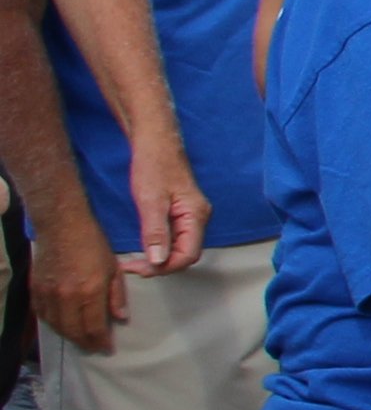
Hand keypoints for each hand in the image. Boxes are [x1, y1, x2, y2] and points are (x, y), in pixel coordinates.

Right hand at [28, 201, 121, 351]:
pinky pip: (42, 315)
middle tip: (94, 348)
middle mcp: (66, 298)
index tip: (107, 349)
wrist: (61, 226)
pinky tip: (62, 325)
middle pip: (73, 331)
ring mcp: (48, 294)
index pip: (94, 327)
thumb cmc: (93, 243)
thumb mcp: (114, 268)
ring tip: (80, 339)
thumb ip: (117, 295)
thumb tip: (120, 318)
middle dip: (85, 343)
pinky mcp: (35, 289)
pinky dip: (53, 324)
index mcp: (89, 292)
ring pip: (56, 326)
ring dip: (68, 336)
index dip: (101, 342)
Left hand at [123, 140, 205, 278]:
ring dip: (159, 258)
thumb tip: (158, 261)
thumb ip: (156, 233)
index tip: (137, 268)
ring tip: (134, 261)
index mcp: (195, 215)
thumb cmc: (154, 164)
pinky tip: (144, 247)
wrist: (155, 142)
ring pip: (180, 248)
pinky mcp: (181, 212)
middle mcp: (198, 218)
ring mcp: (191, 215)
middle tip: (132, 266)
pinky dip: (159, 247)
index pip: (187, 255)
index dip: (163, 267)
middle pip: (185, 254)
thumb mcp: (150, 201)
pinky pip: (175, 238)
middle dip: (160, 265)